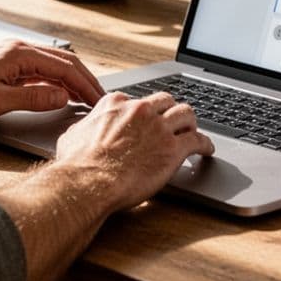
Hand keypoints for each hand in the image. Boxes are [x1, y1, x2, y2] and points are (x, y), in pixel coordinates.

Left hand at [0, 40, 104, 121]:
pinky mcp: (6, 63)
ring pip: (52, 65)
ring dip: (71, 81)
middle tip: (98, 100)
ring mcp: (12, 54)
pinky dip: (55, 81)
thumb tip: (61, 96)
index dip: (85, 84)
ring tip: (84, 98)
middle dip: (84, 80)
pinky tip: (59, 93)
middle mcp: (18, 48)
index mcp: (19, 53)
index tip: (97, 99)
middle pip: (63, 62)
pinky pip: (39, 69)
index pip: (64, 67)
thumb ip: (32, 99)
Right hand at [53, 92, 215, 212]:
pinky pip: (197, 140)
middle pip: (166, 101)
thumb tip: (83, 130)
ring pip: (185, 114)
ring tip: (193, 130)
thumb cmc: (78, 164)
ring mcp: (158, 128)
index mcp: (117, 104)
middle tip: (174, 121)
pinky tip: (207, 149)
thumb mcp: (73, 136)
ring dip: (191, 122)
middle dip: (171, 110)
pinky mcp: (173, 149)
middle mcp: (140, 110)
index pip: (137, 99)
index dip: (144, 111)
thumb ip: (86, 127)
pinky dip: (205, 144)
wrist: (88, 181)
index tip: (147, 118)